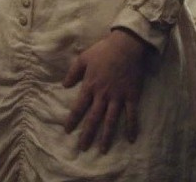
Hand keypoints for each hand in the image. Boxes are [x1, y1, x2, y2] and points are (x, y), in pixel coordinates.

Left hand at [63, 28, 149, 152]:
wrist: (126, 45)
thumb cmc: (104, 50)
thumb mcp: (83, 58)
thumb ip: (73, 72)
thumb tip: (64, 85)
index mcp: (90, 86)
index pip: (79, 108)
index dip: (72, 120)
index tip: (67, 131)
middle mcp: (103, 95)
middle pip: (93, 119)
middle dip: (87, 134)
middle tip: (82, 148)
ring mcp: (118, 97)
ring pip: (110, 121)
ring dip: (106, 136)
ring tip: (102, 150)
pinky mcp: (131, 96)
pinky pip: (132, 115)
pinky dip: (131, 127)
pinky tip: (132, 139)